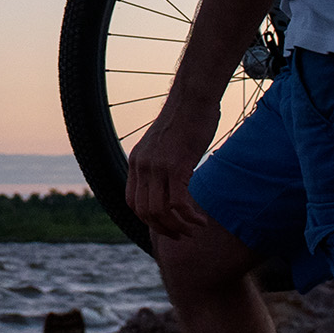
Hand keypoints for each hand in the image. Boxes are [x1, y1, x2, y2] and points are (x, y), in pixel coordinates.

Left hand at [126, 87, 222, 241]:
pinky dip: (189, 217)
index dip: (147, 220)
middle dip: (164, 230)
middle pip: (144, 212)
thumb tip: (166, 178)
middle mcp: (142, 166)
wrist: (193, 97)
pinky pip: (178, 203)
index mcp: (136, 162)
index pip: (132, 203)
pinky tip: (201, 219)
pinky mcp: (177, 166)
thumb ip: (158, 161)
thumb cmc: (184, 119)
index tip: (166, 226)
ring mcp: (157, 166)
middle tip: (182, 235)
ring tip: (194, 230)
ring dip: (177, 227)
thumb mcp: (162, 143)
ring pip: (160, 212)